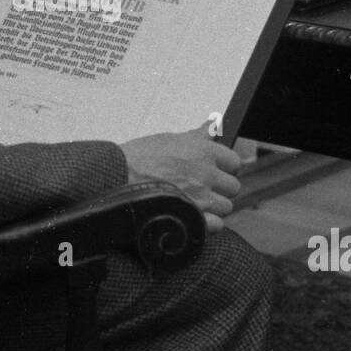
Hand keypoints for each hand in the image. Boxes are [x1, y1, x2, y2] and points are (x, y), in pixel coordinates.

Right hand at [119, 125, 241, 232]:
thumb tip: (212, 125)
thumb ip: (196, 136)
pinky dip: (207, 224)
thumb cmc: (137, 159)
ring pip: (226, 207)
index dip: (225, 168)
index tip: (215, 171)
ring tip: (194, 203)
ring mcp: (201, 198)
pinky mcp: (194, 218)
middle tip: (202, 189)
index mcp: (202, 151)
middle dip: (219, 189)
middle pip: (232, 186)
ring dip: (213, 208)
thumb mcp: (168, 140)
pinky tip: (192, 217)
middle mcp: (206, 174)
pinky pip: (217, 225)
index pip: (233, 162)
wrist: (116, 179)